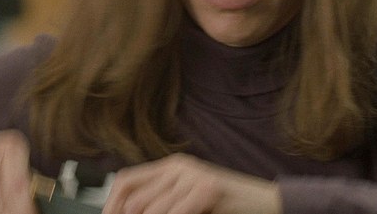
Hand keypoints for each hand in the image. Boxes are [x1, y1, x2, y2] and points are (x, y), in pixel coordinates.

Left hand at [102, 154, 281, 213]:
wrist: (265, 202)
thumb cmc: (225, 205)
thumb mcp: (187, 199)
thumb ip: (162, 201)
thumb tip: (127, 211)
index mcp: (170, 166)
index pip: (126, 181)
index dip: (111, 204)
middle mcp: (179, 167)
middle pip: (134, 198)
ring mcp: (193, 176)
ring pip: (152, 210)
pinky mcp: (208, 188)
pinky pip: (176, 212)